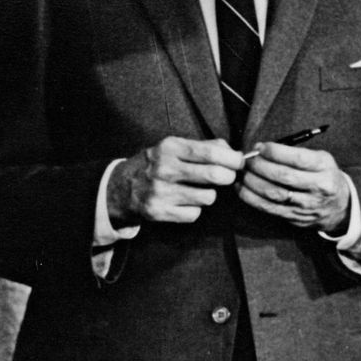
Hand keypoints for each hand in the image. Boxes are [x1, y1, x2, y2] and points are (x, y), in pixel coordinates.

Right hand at [107, 137, 244, 226]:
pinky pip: (195, 214)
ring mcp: (160, 192)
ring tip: (198, 190)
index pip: (212, 153)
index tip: (240, 163)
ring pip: (208, 197)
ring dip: (210, 195)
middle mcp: (164, 169)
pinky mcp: (158, 211)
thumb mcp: (175, 147)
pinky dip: (194, 210)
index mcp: (170, 148)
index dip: (233, 159)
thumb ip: (205, 146)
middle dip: (228, 178)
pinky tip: (184, 202)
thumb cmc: (158, 164)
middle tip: (227, 177)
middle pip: (214, 175)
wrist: (121, 187)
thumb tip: (234, 152)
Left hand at [239, 140, 351, 232]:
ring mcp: (306, 205)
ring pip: (273, 193)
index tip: (260, 147)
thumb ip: (296, 153)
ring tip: (244, 172)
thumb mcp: (321, 159)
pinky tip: (242, 188)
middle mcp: (318, 187)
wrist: (339, 207)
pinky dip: (251, 197)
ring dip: (253, 181)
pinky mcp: (295, 217)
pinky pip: (268, 208)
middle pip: (283, 176)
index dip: (275, 152)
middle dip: (260, 166)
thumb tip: (262, 149)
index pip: (298, 159)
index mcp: (325, 168)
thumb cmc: (324, 176)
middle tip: (247, 159)